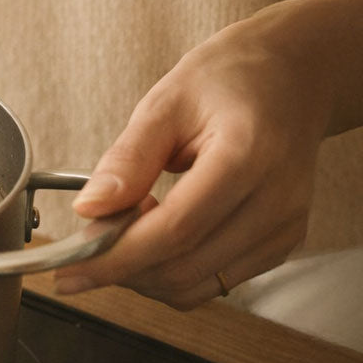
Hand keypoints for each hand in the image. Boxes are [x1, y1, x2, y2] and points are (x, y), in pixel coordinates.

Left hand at [52, 7, 333, 308]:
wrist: (293, 77)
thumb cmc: (230, 79)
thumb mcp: (167, 101)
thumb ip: (128, 158)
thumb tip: (88, 208)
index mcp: (248, 157)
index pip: (174, 230)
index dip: (115, 257)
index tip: (69, 268)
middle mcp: (276, 201)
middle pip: (183, 266)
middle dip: (122, 268)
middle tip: (86, 239)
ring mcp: (284, 227)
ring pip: (197, 285)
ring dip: (144, 274)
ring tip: (123, 229)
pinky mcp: (281, 243)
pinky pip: (215, 281)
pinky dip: (172, 271)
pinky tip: (155, 234)